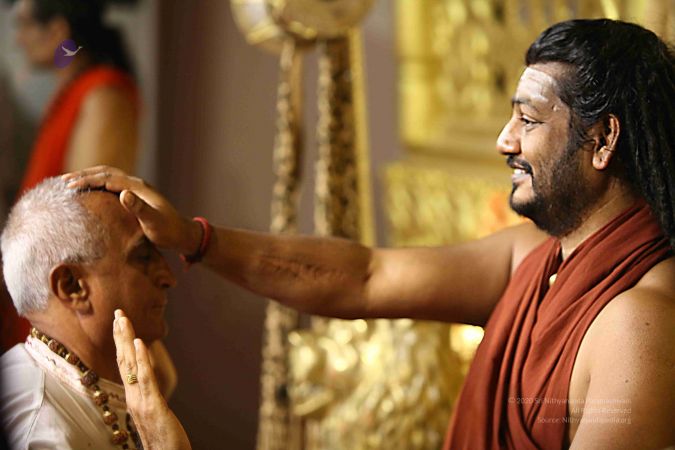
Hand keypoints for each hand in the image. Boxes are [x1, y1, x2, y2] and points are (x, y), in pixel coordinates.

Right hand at [63, 166, 200, 254]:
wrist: (182, 234)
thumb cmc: (169, 230)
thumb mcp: (153, 222)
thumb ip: (139, 208)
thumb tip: (123, 194)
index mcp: (138, 187)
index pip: (108, 178)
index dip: (88, 180)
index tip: (69, 186)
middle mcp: (136, 185)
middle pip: (106, 173)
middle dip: (84, 175)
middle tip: (63, 181)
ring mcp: (136, 190)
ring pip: (108, 177)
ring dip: (90, 178)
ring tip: (70, 184)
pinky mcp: (135, 197)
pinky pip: (112, 186)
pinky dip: (97, 185)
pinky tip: (89, 193)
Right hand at [113, 309, 191, 449]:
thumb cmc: (162, 440)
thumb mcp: (154, 414)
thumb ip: (149, 398)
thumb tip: (147, 384)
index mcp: (133, 397)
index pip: (125, 365)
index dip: (121, 344)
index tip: (119, 323)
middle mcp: (133, 397)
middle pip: (124, 360)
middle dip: (121, 335)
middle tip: (118, 312)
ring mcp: (141, 401)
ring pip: (131, 365)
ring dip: (127, 340)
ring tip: (123, 319)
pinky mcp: (152, 406)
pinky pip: (145, 379)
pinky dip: (141, 359)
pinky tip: (139, 342)